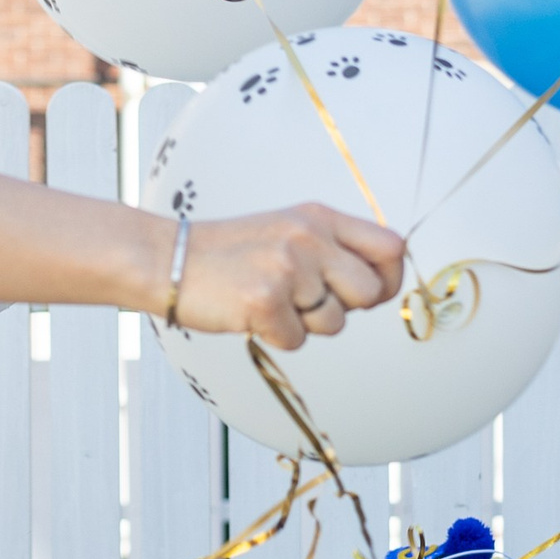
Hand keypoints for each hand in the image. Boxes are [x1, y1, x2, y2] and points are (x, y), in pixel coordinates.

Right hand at [172, 207, 406, 347]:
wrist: (169, 259)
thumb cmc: (229, 253)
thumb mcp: (289, 230)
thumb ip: (333, 248)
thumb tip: (377, 284)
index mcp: (319, 217)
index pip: (391, 247)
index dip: (388, 279)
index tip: (369, 293)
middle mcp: (309, 237)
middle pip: (369, 292)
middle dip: (345, 308)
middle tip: (306, 301)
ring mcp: (288, 268)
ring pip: (333, 323)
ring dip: (305, 324)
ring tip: (271, 300)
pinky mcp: (265, 300)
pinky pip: (296, 340)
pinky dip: (274, 336)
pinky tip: (251, 312)